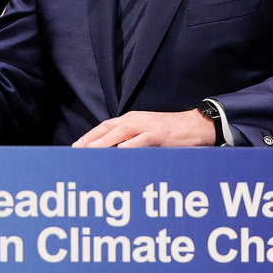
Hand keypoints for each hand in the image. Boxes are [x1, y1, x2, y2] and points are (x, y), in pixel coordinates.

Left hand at [72, 109, 214, 147]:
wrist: (196, 125)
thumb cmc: (171, 133)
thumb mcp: (147, 133)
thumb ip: (131, 140)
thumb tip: (113, 153)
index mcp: (132, 119)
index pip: (106, 126)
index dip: (90, 135)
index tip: (76, 146)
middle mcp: (136, 119)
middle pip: (109, 127)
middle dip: (92, 139)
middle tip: (77, 150)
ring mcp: (148, 125)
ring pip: (122, 132)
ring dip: (105, 141)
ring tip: (92, 151)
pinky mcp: (160, 134)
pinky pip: (143, 139)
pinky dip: (131, 144)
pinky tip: (121, 151)